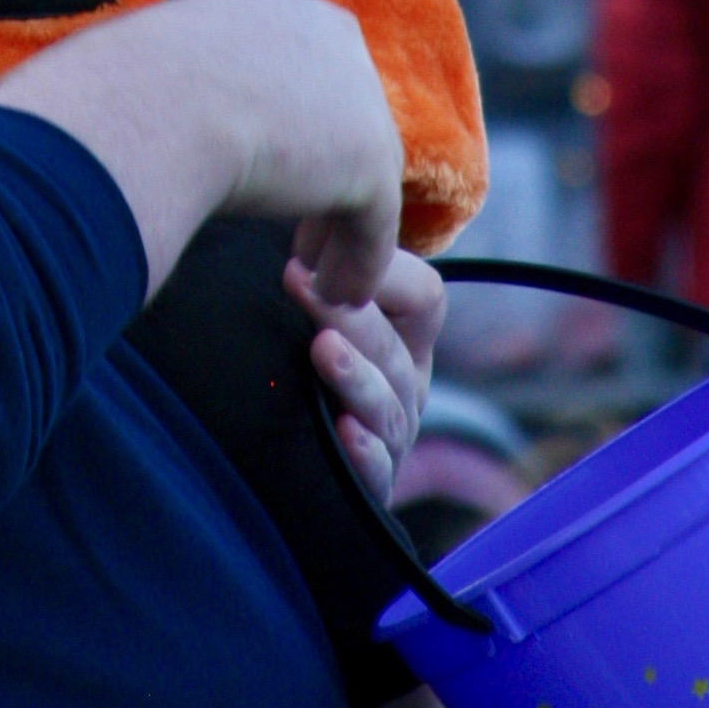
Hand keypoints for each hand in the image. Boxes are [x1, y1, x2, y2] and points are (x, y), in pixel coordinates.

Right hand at [0, 0, 402, 304]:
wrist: (136, 108)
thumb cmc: (119, 93)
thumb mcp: (161, 73)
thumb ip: (186, 90)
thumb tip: (149, 113)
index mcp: (281, 12)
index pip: (309, 80)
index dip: (298, 137)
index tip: (278, 180)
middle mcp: (330, 39)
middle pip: (345, 123)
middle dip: (328, 182)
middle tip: (301, 238)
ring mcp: (357, 96)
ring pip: (363, 177)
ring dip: (340, 231)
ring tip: (314, 276)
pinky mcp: (367, 157)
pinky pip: (374, 225)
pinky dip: (356, 265)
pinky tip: (329, 296)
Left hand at [285, 247, 443, 507]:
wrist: (286, 449)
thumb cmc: (301, 355)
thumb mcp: (320, 309)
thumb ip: (319, 271)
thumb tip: (298, 226)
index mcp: (404, 335)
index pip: (422, 296)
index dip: (381, 270)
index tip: (316, 249)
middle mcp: (407, 383)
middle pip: (394, 347)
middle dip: (349, 314)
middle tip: (298, 282)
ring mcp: (393, 433)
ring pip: (388, 404)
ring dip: (356, 375)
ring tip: (323, 349)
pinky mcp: (371, 481)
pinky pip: (379, 471)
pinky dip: (365, 452)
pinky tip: (344, 432)